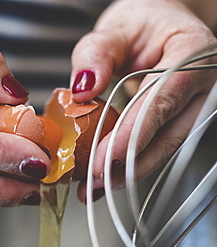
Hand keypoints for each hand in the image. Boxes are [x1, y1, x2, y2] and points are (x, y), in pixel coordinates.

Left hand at [70, 0, 216, 201]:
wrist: (158, 26)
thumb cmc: (144, 22)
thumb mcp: (118, 26)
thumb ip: (98, 52)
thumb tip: (83, 88)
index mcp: (194, 53)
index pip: (163, 99)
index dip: (133, 132)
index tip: (106, 156)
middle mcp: (201, 85)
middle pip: (168, 134)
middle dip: (128, 163)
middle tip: (94, 181)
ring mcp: (193, 105)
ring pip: (163, 147)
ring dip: (128, 170)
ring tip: (95, 186)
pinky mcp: (177, 119)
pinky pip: (156, 144)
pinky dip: (130, 162)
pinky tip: (108, 176)